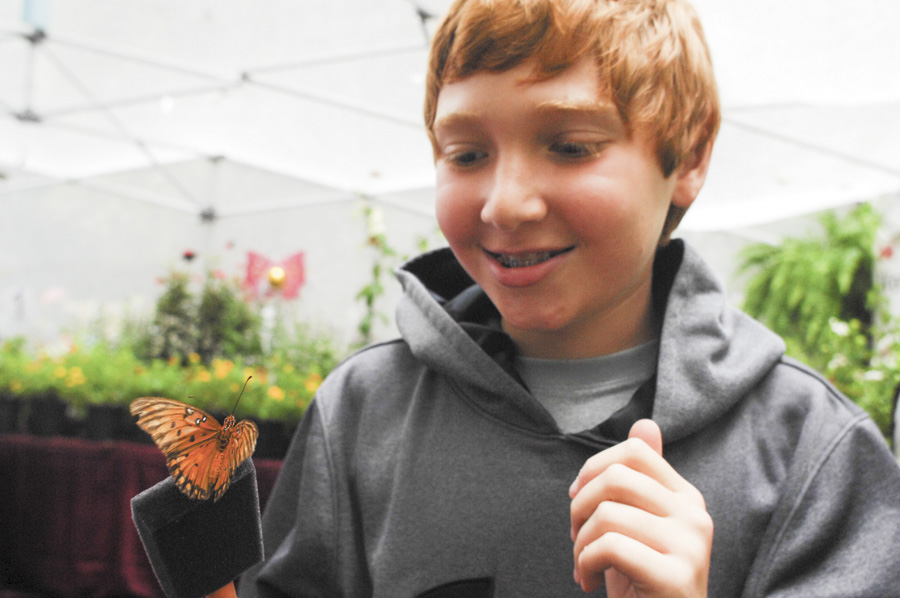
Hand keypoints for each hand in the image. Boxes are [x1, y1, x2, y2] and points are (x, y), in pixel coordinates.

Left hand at [569, 420, 711, 595]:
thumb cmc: (644, 583)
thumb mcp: (639, 526)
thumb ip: (642, 479)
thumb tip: (645, 423)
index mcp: (687, 497)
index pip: (634, 451)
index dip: (593, 468)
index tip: (578, 497)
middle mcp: (695, 515)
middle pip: (616, 477)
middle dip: (580, 506)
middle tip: (577, 537)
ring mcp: (690, 545)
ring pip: (607, 514)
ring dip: (580, 543)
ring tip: (584, 565)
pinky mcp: (676, 576)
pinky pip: (609, 546)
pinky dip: (585, 562)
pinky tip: (588, 581)